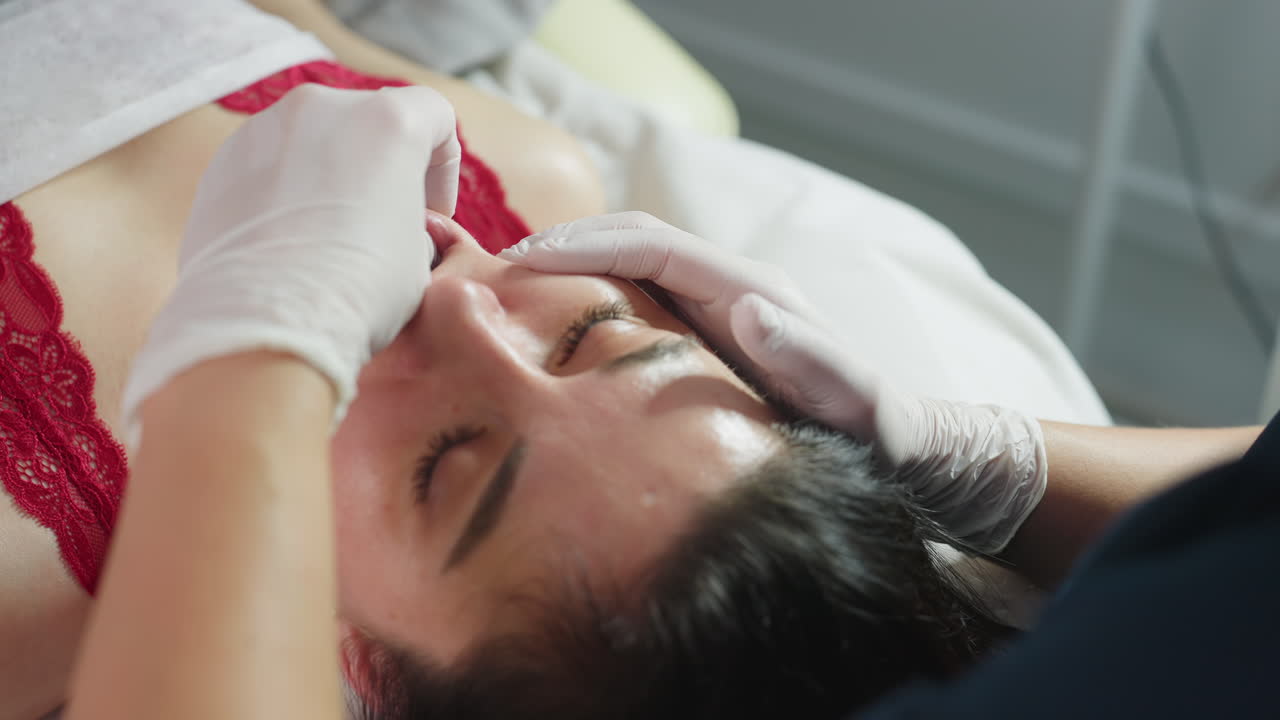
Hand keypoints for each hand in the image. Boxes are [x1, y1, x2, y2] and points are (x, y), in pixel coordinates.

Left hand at [122, 84, 460, 448]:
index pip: (434, 115)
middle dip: (383, 168)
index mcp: (388, 121)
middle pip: (370, 123)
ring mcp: (265, 130)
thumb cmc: (358, 292)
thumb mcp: (419, 255)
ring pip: (315, 143)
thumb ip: (410, 215)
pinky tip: (290, 247)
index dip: (443, 167)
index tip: (433, 212)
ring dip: (332, 179)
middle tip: (384, 224)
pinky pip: (271, 167)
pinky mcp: (223, 162)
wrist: (266, 327)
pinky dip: (287, 195)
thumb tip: (390, 221)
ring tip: (330, 240)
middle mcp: (324, 108)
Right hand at [500, 212, 1046, 552]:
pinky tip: (551, 344)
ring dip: (567, 279)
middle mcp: (731, 293)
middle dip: (561, 249)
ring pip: (629, 277)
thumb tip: (753, 308)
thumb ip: (816, 359)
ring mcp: (718, 318)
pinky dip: (587, 314)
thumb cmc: (879, 435)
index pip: (655, 243)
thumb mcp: (859, 405)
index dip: (586, 242)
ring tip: (503, 301)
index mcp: (754, 291)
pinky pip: (637, 314)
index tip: (521, 259)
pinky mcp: (708, 346)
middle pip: (632, 247)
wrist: (901, 453)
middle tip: (491, 275)